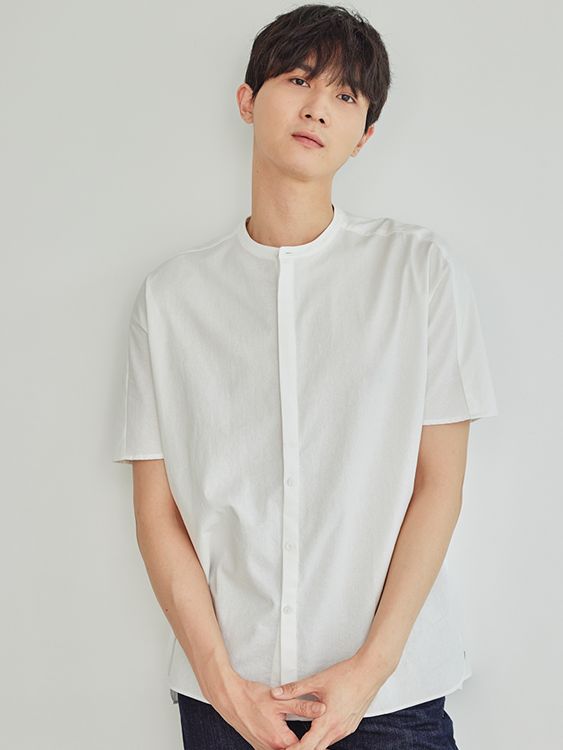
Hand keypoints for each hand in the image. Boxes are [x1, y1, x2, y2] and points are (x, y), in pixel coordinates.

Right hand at [207, 670, 327, 748]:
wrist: (229, 697)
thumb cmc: (252, 697)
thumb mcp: (281, 700)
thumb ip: (303, 707)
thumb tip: (322, 709)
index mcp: (279, 740)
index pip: (303, 748)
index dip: (314, 743)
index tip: (324, 741)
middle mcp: (270, 748)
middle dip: (304, 746)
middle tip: (318, 740)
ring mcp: (261, 747)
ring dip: (293, 746)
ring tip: (305, 740)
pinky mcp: (256, 744)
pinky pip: (272, 749)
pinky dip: (281, 746)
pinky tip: (286, 739)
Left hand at [269, 653, 392, 748]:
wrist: (370, 672)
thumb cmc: (346, 675)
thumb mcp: (317, 681)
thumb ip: (294, 689)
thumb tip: (276, 693)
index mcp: (328, 720)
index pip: (308, 745)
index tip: (284, 749)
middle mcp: (338, 729)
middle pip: (317, 749)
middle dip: (303, 749)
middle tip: (290, 746)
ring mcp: (346, 729)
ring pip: (326, 744)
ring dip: (313, 745)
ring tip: (301, 741)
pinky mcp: (351, 725)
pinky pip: (335, 738)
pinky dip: (324, 739)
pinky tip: (318, 731)